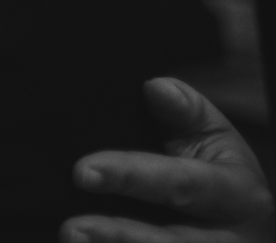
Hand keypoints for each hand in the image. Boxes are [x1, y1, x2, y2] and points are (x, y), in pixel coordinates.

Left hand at [62, 77, 272, 242]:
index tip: (82, 171)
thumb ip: (186, 112)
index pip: (180, 185)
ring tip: (71, 240)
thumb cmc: (217, 170)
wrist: (245, 223)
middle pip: (172, 242)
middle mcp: (231, 240)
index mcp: (239, 195)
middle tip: (70, 228)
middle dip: (119, 235)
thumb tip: (155, 88)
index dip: (131, 177)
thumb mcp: (214, 137)